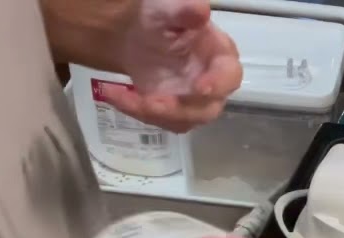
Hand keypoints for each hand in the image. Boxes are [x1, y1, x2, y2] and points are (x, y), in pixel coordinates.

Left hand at [100, 0, 242, 132]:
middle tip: (150, 102)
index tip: (200, 88)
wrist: (138, 36)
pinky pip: (157, 120)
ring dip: (151, 112)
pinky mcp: (173, 114)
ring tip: (119, 93)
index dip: (218, 84)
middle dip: (178, 109)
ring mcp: (193, 104)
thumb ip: (185, 10)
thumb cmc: (162, 20)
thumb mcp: (169, 10)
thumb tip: (201, 10)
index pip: (229, 76)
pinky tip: (113, 92)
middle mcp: (213, 86)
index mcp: (220, 58)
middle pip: (206, 109)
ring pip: (180, 120)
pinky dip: (134, 109)